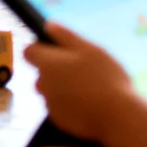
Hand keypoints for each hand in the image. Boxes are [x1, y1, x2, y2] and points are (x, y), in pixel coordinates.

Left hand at [24, 22, 139, 143]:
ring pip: (51, 90)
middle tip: (82, 69)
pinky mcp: (59, 120)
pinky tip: (90, 103)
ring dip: (63, 87)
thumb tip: (48, 25)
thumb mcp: (89, 49)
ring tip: (89, 87)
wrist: (117, 117)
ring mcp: (50, 104)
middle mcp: (43, 84)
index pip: (29, 51)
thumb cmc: (104, 78)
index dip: (42, 48)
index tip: (59, 49)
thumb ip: (65, 36)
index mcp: (47, 64)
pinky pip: (60, 107)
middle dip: (56, 69)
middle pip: (42, 72)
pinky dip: (70, 103)